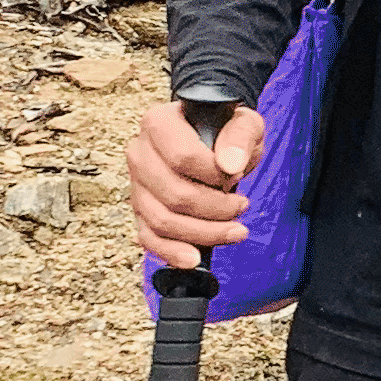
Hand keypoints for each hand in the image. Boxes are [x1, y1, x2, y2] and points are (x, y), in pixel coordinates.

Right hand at [128, 99, 265, 269]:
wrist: (213, 137)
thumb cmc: (226, 129)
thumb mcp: (243, 122)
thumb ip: (240, 136)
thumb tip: (230, 164)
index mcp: (158, 123)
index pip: (182, 157)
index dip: (214, 174)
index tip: (237, 174)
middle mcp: (140, 153)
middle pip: (174, 195)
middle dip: (215, 209)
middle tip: (242, 206)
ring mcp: (137, 184)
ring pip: (162, 220)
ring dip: (203, 233)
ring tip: (236, 230)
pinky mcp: (141, 209)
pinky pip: (148, 237)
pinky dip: (170, 252)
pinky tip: (194, 258)